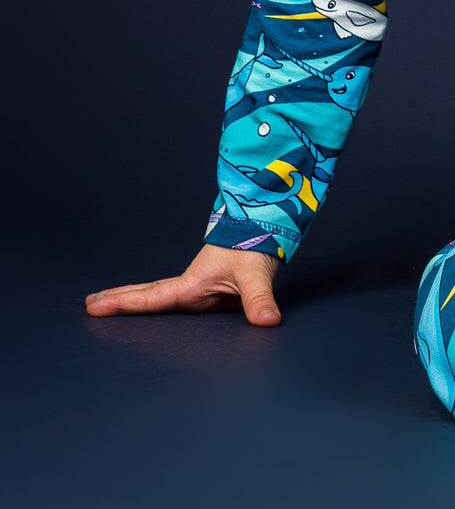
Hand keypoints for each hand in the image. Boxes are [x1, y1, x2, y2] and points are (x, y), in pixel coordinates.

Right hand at [85, 242, 281, 326]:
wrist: (268, 229)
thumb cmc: (257, 247)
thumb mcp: (256, 274)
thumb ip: (259, 299)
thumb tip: (268, 321)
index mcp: (192, 283)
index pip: (151, 297)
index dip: (123, 303)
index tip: (94, 306)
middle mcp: (191, 285)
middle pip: (148, 293)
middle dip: (119, 299)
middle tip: (89, 304)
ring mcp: (199, 287)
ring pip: (160, 294)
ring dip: (135, 299)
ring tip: (106, 304)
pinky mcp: (211, 289)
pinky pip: (178, 299)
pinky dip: (158, 301)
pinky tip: (150, 308)